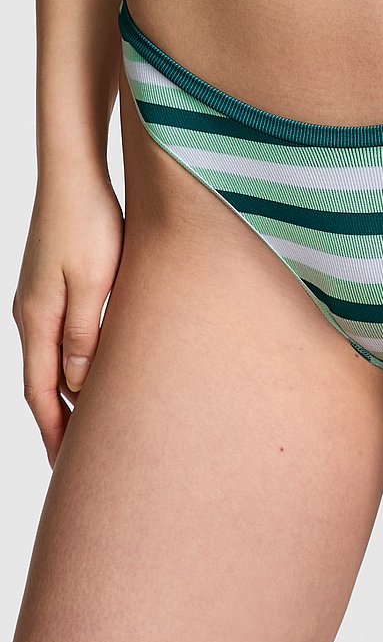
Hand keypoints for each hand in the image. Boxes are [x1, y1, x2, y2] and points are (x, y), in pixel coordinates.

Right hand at [11, 172, 122, 466]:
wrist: (73, 173)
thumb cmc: (89, 222)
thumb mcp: (93, 281)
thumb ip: (86, 334)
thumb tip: (80, 386)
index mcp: (38, 319)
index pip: (42, 392)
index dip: (55, 432)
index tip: (66, 469)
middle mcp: (30, 314)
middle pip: (42, 383)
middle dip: (58, 424)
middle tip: (76, 465)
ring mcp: (38, 299)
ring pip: (51, 362)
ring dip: (66, 397)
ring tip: (87, 428)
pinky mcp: (51, 285)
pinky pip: (58, 339)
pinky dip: (71, 367)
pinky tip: (89, 373)